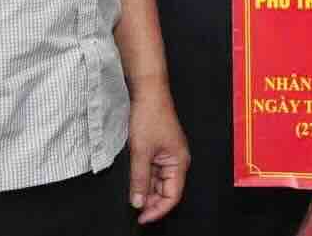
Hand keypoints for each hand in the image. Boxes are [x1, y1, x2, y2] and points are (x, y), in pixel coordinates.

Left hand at [127, 86, 188, 223]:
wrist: (148, 92)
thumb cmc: (151, 114)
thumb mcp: (141, 151)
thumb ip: (139, 179)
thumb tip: (137, 201)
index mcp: (179, 162)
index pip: (172, 196)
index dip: (158, 210)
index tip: (142, 218)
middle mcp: (176, 161)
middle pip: (166, 191)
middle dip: (151, 201)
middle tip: (134, 209)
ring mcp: (167, 156)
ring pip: (158, 182)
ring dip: (146, 190)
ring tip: (132, 196)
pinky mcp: (159, 150)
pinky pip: (153, 171)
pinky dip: (143, 179)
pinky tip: (134, 183)